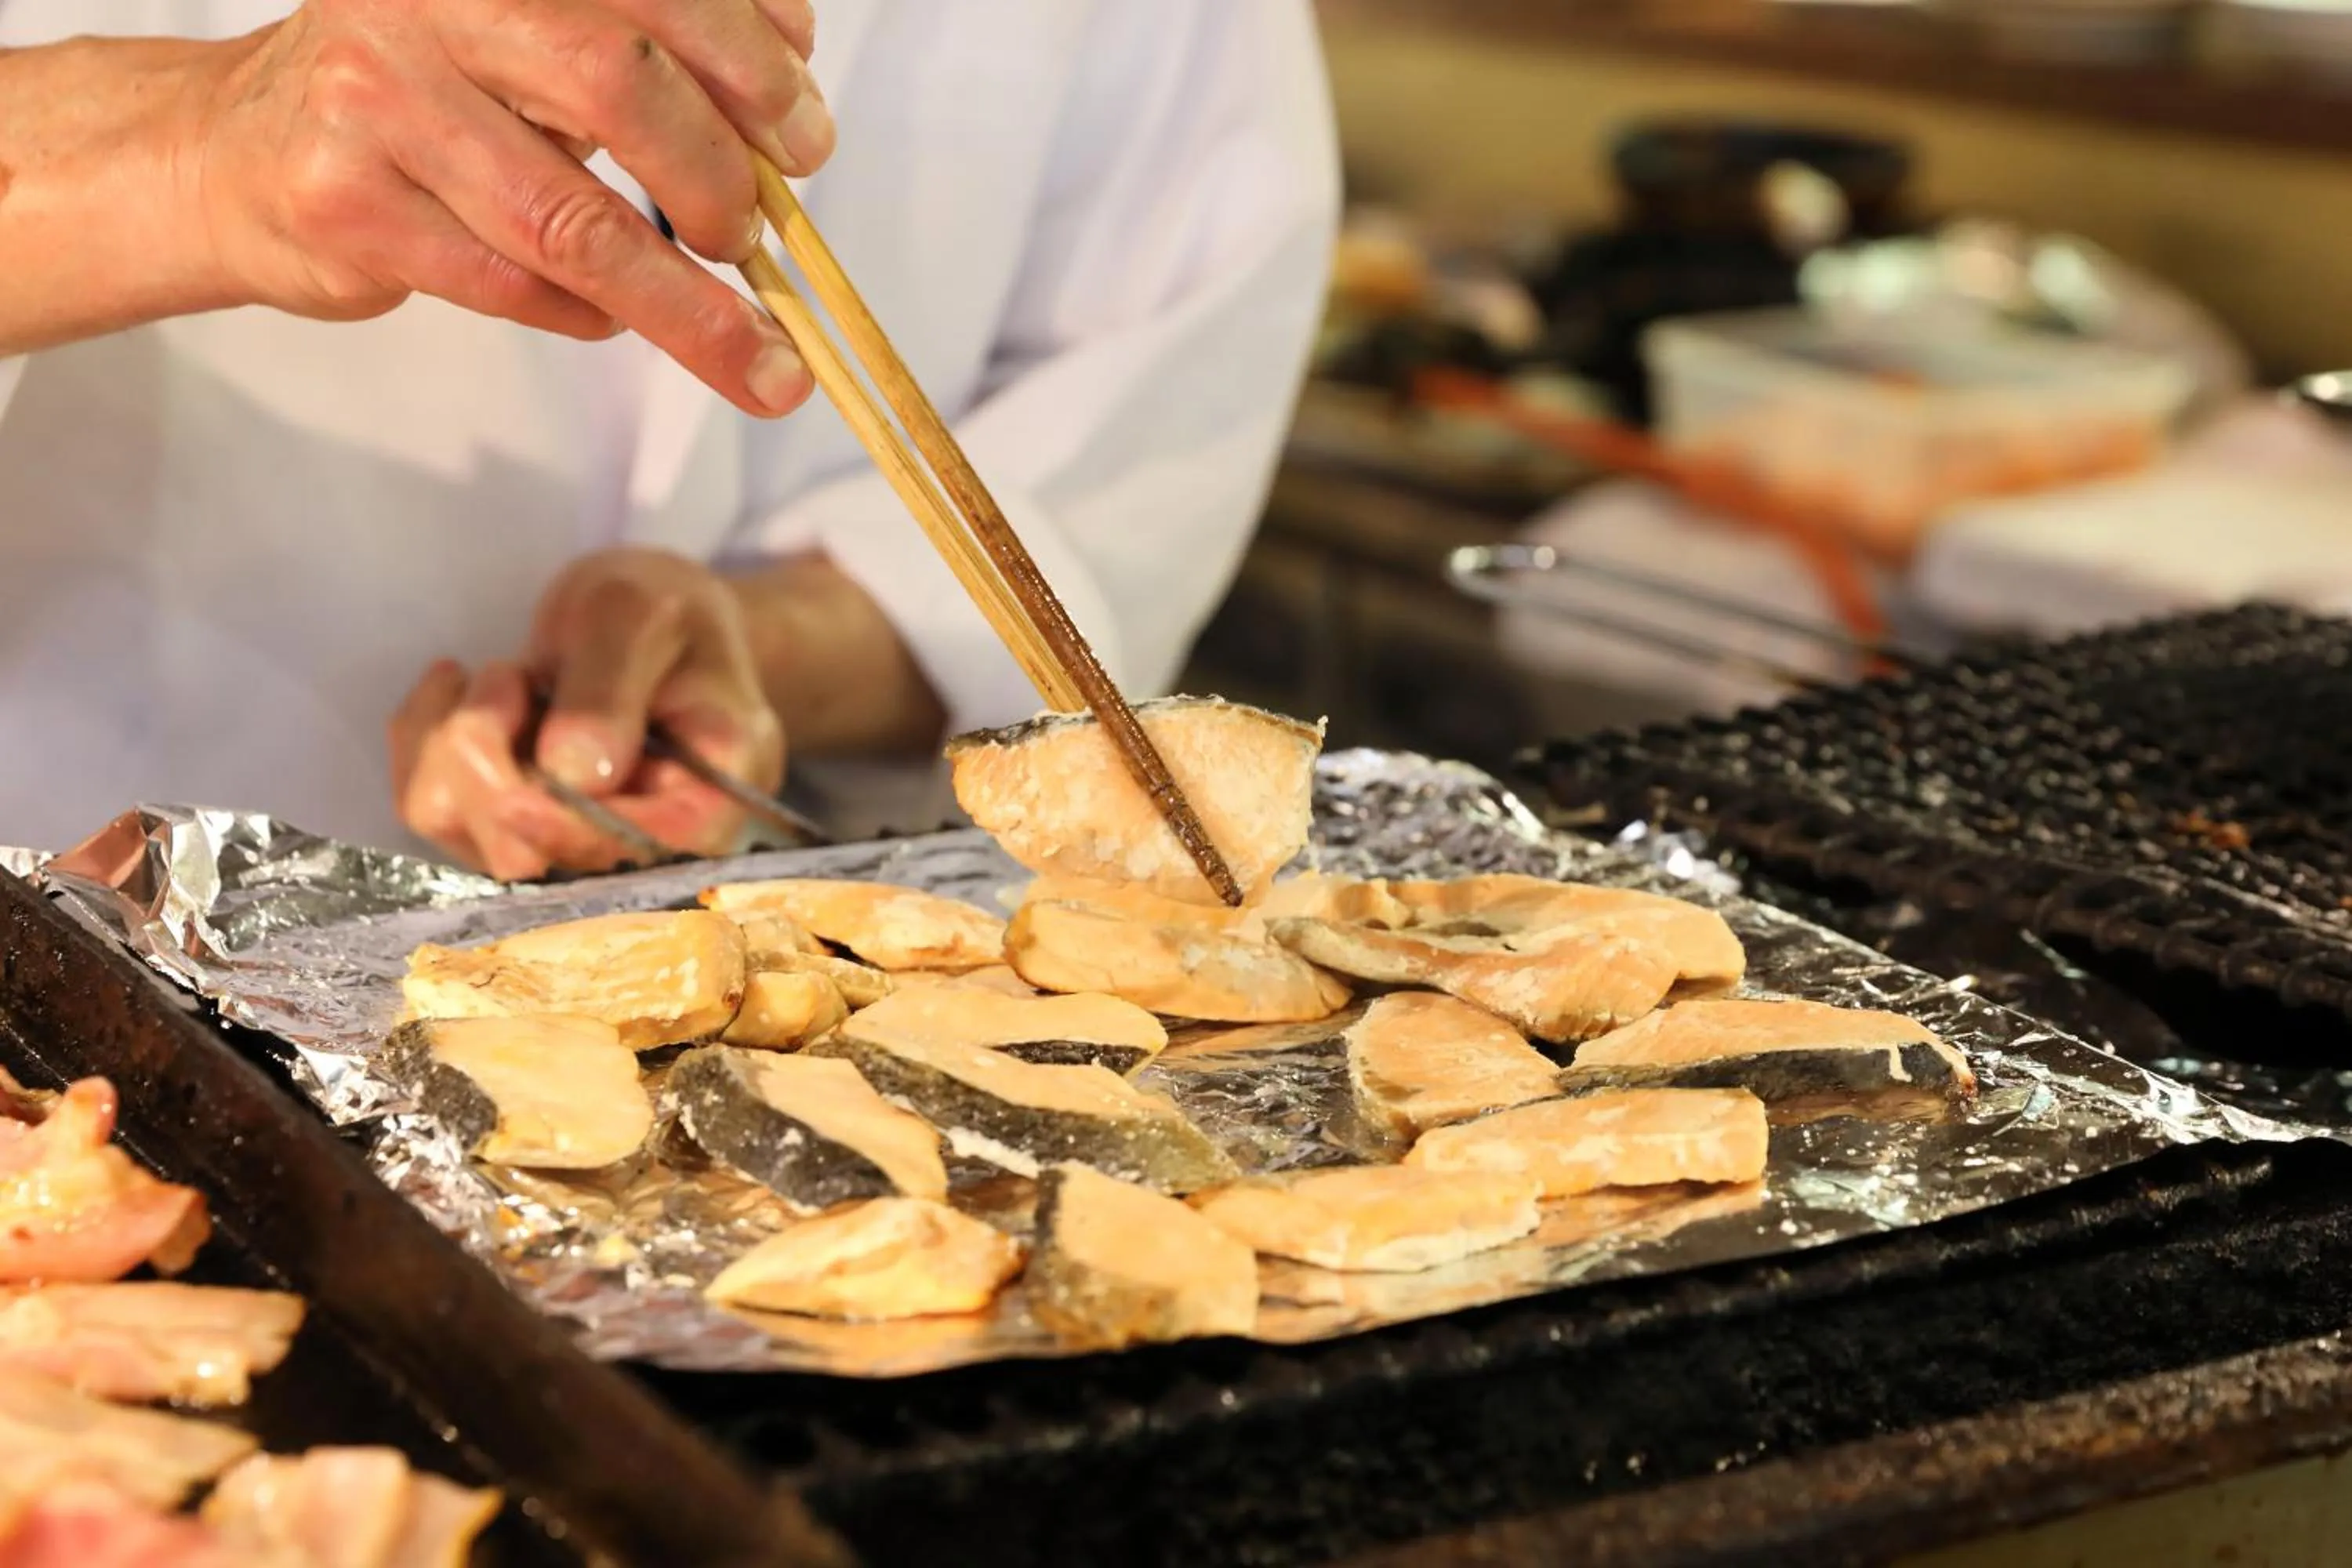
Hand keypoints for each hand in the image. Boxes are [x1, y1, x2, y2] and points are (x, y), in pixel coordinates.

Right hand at [190, 0, 827, 415]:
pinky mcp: (345, 202)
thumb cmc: (428, 96)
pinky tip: (612, 317)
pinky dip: (588, 316)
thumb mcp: (532, 38)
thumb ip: (647, 54)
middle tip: (756, 233)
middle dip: (722, 174)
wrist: (238, 150)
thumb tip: (791, 120)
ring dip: (686, 304)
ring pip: (572, 221)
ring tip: (757, 355)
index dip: (752, 61)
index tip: (803, 131)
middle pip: (620, 84)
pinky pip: (511, 283)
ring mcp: (375, 98)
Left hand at [391, 549, 784, 878]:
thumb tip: (574, 773)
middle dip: (488, 761)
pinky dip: (422, 734)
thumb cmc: (664, 612)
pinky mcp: (501, 824)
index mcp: (704, 803)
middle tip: (512, 675)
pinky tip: (462, 687)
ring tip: (509, 677)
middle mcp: (632, 845)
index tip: (514, 790)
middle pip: (529, 854)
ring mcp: (560, 840)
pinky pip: (426, 801)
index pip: (634, 850)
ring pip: (460, 827)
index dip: (564, 827)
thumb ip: (612, 688)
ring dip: (454, 738)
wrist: (650, 621)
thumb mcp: (643, 615)